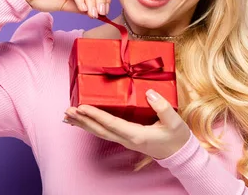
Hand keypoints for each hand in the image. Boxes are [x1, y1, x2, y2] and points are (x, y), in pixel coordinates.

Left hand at [63, 89, 190, 159]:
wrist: (179, 153)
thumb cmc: (177, 137)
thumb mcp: (174, 121)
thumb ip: (162, 107)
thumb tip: (149, 93)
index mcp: (137, 135)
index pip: (111, 124)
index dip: (96, 115)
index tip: (82, 107)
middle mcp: (127, 140)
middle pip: (100, 130)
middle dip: (83, 121)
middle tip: (68, 111)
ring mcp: (125, 141)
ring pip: (100, 133)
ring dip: (84, 125)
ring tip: (68, 117)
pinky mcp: (126, 139)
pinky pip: (105, 133)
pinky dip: (92, 127)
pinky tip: (83, 123)